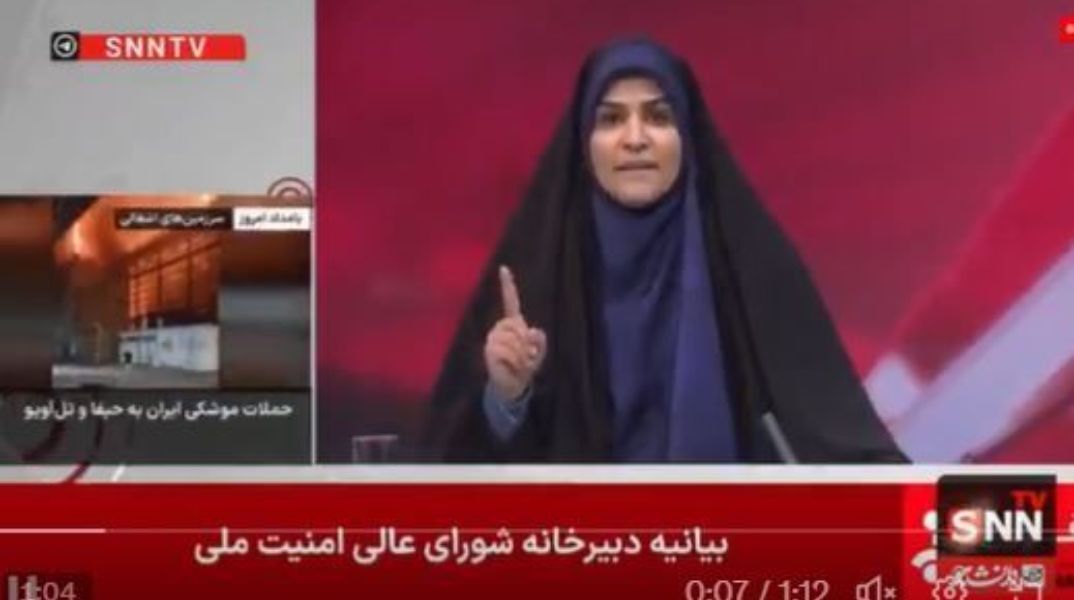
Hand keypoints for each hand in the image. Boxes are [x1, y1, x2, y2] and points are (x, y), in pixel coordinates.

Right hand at [484, 265, 546, 401]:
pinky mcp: (489, 351)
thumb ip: (539, 341)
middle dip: (527, 345)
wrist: (512, 386)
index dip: (507, 285)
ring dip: (522, 356)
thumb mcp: (537, 353)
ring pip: (514, 341)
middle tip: (526, 358)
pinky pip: (507, 352)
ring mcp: (493, 339)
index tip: (503, 268)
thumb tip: (533, 330)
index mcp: (513, 324)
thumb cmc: (525, 367)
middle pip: (518, 327)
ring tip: (519, 365)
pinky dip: (515, 362)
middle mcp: (500, 328)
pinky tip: (512, 368)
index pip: (510, 301)